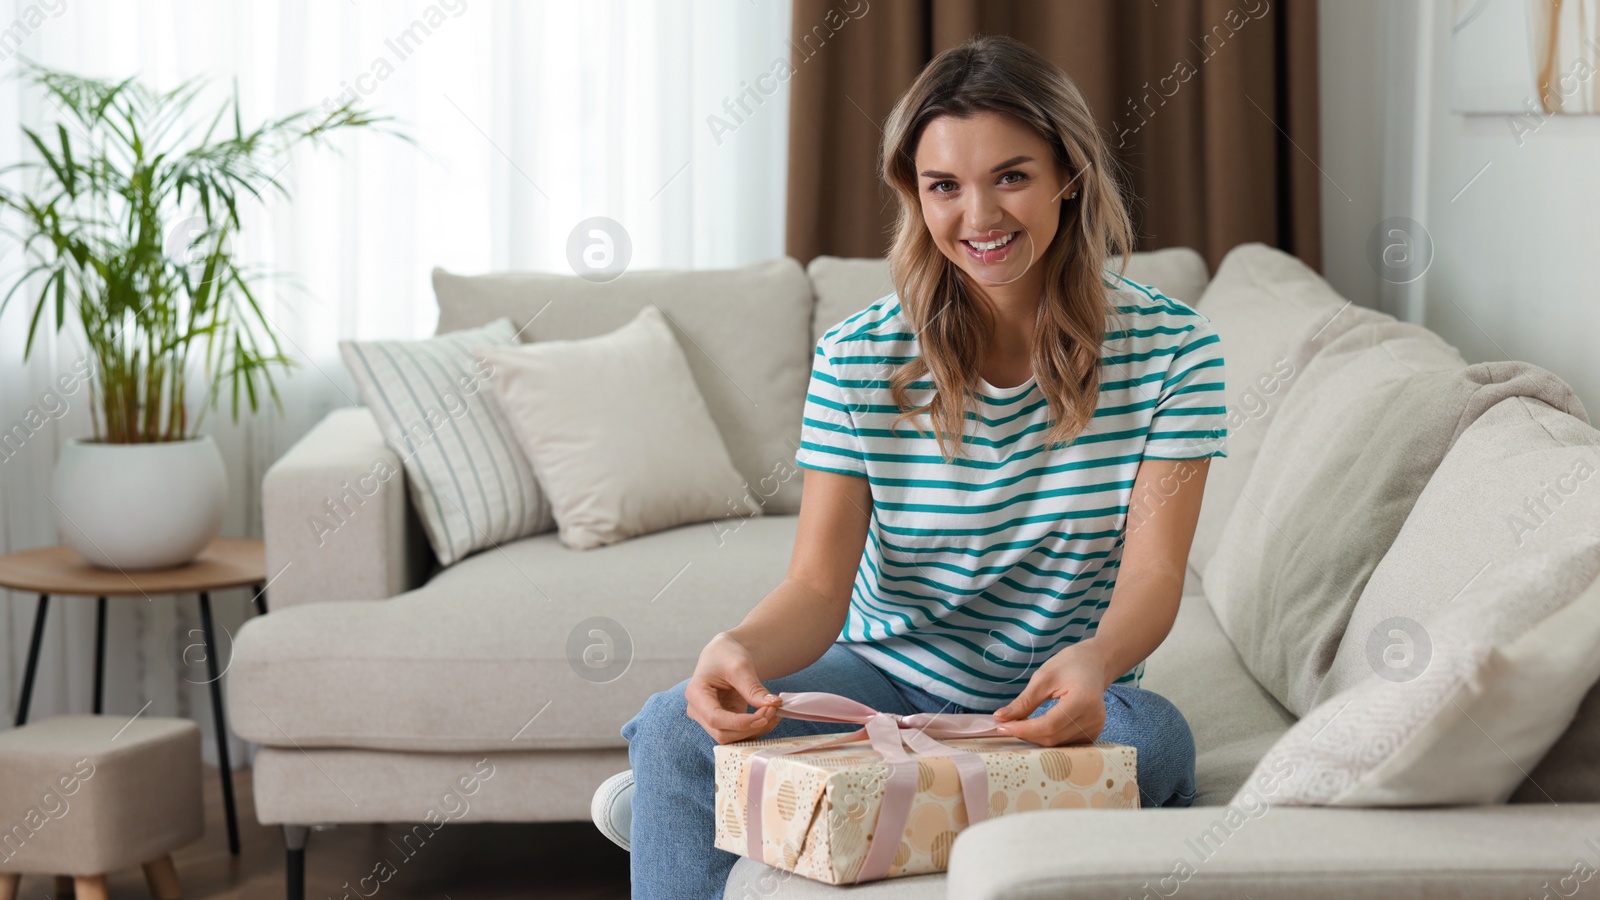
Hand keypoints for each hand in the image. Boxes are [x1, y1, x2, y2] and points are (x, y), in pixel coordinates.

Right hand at [685, 632, 783, 743]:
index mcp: (696, 693)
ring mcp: (709, 719)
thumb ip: (754, 688)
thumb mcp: (740, 666)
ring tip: (774, 711)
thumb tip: (774, 704)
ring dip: (755, 730)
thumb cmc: (727, 655)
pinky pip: (739, 733)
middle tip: (773, 710)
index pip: (715, 718)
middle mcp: (698, 711)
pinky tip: (770, 716)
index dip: (740, 723)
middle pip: (722, 733)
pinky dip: (756, 729)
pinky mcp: (722, 722)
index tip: (763, 717)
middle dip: (750, 727)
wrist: (724, 654)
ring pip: (732, 738)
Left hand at [990, 642, 1108, 746]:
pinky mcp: (1094, 732)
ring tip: (1019, 726)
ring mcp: (1096, 727)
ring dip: (1035, 738)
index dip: (1024, 730)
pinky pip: (1066, 743)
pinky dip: (1048, 738)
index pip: (1049, 725)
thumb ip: (1024, 702)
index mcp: (1083, 700)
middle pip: (1053, 737)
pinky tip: (1035, 729)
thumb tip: (1000, 718)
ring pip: (1058, 744)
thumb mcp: (1043, 678)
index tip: (1002, 727)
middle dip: (1026, 734)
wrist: (1095, 663)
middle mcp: (1094, 718)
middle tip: (1005, 726)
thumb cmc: (1069, 664)